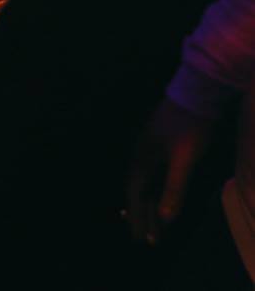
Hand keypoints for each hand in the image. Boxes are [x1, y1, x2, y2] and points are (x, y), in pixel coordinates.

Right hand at [124, 96, 215, 244]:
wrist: (197, 92)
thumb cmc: (190, 126)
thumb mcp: (184, 159)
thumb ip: (174, 188)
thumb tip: (164, 217)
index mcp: (143, 157)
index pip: (135, 194)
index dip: (137, 217)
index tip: (140, 240)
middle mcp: (143, 154)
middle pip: (139, 191)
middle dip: (143, 216)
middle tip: (146, 240)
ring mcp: (152, 148)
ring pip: (148, 184)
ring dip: (151, 205)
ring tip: (156, 227)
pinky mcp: (163, 145)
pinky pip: (156, 176)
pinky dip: (159, 192)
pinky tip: (164, 200)